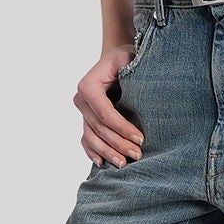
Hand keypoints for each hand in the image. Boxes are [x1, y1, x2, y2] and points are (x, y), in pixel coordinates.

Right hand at [76, 47, 144, 168]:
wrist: (115, 60)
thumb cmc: (125, 59)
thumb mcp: (128, 59)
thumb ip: (131, 72)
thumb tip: (142, 95)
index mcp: (88, 86)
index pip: (106, 113)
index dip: (122, 128)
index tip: (141, 139)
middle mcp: (81, 100)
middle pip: (99, 128)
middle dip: (118, 144)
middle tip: (138, 154)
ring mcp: (82, 112)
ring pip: (92, 137)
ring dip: (107, 152)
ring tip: (124, 164)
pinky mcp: (86, 119)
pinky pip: (86, 139)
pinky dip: (93, 152)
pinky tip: (102, 163)